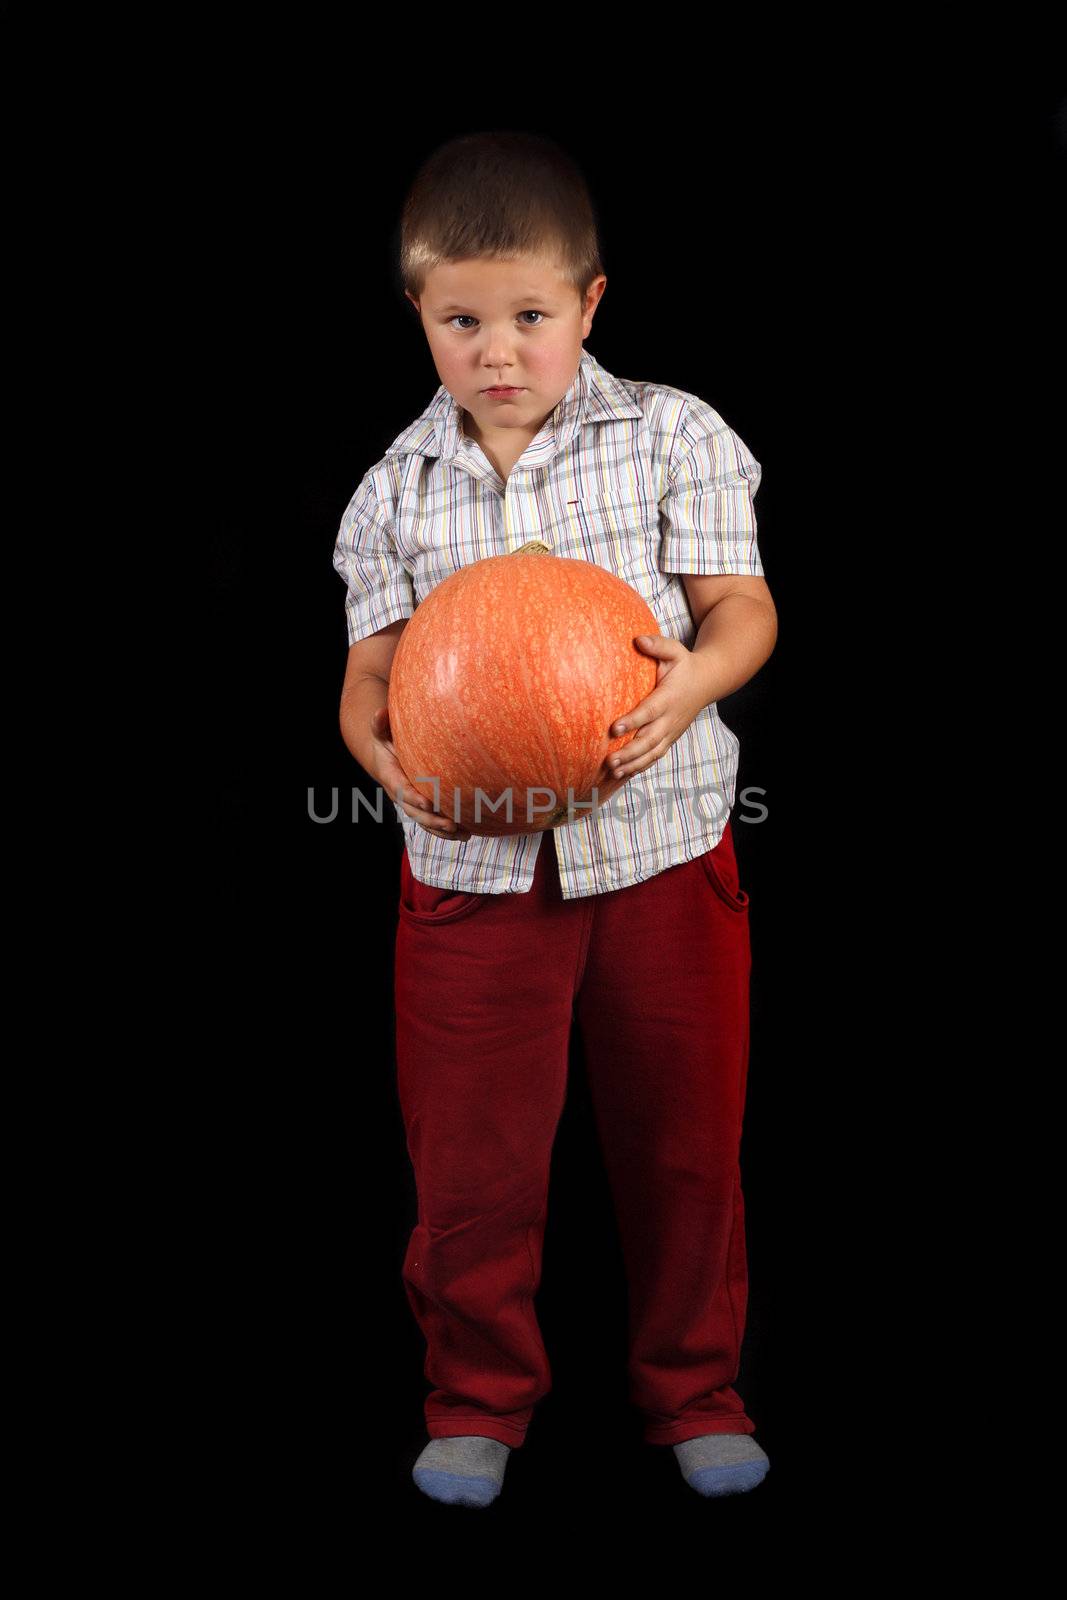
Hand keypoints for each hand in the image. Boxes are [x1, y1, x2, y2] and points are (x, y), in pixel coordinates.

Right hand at [367, 706, 471, 840]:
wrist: (384, 759)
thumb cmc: (386, 742)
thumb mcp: (381, 733)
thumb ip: (380, 725)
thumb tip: (380, 711)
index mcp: (391, 778)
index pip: (402, 790)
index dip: (413, 798)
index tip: (428, 802)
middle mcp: (401, 795)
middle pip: (416, 813)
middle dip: (433, 820)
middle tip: (451, 823)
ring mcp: (412, 804)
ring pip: (426, 822)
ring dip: (444, 831)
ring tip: (464, 834)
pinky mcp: (422, 808)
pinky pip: (434, 822)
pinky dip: (449, 831)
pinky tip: (468, 834)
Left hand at [604, 634, 712, 780]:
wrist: (708, 681)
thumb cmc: (685, 665)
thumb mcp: (675, 650)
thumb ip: (657, 645)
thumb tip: (637, 640)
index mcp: (669, 697)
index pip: (649, 711)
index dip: (633, 721)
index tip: (614, 728)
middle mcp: (671, 718)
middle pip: (650, 739)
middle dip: (630, 752)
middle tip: (609, 760)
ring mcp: (672, 731)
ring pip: (653, 752)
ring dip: (633, 764)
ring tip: (613, 772)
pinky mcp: (670, 738)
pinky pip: (655, 755)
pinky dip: (640, 766)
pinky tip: (623, 774)